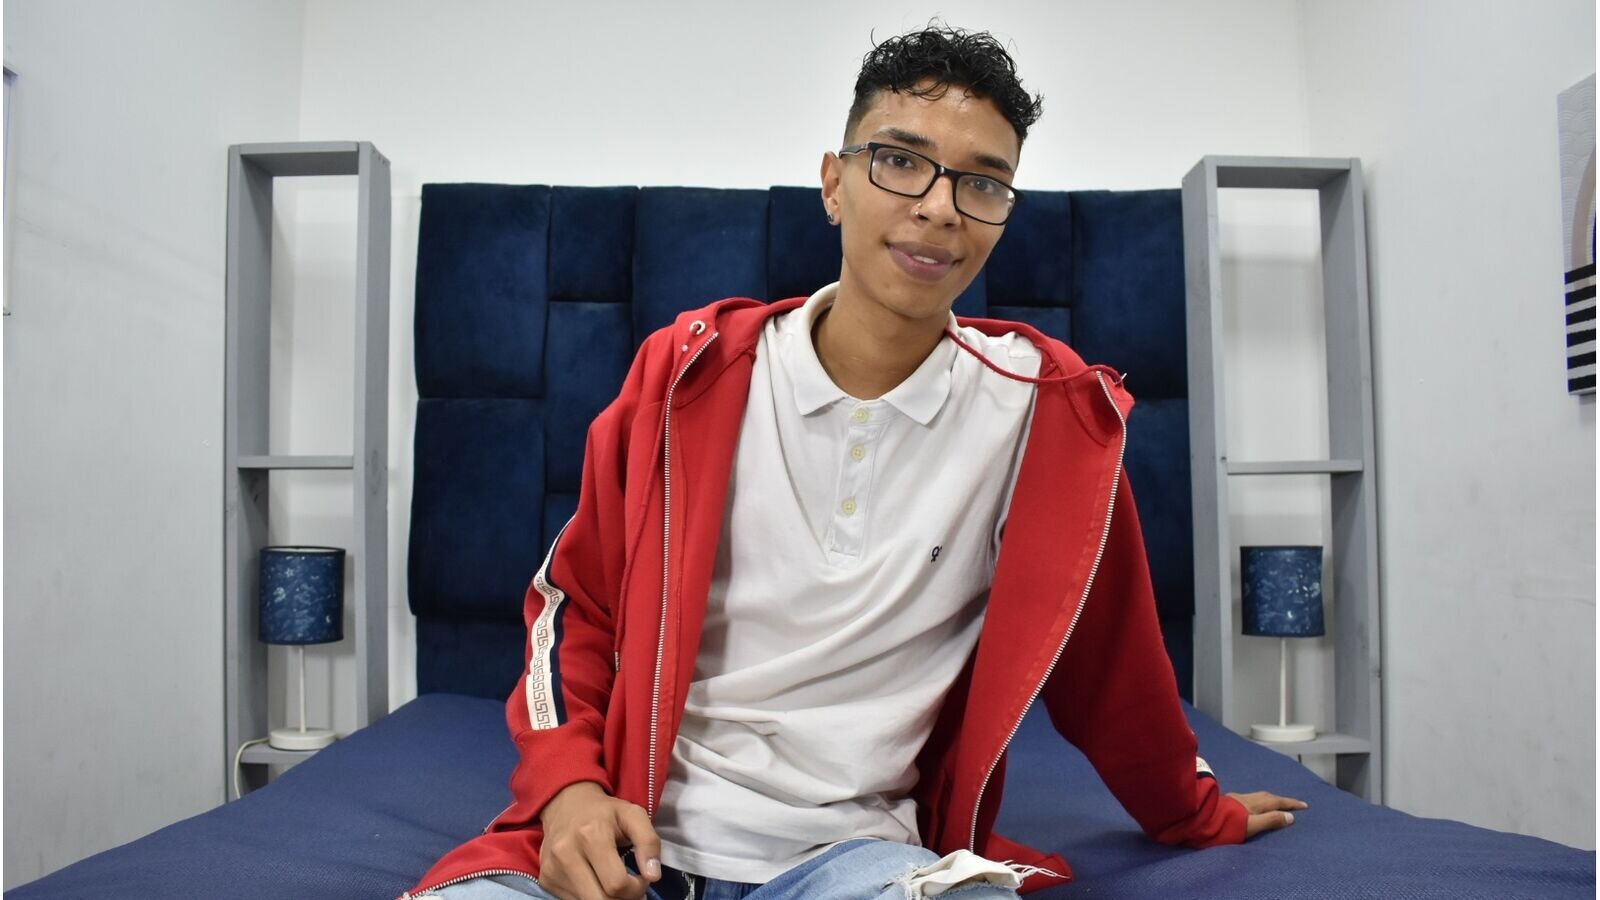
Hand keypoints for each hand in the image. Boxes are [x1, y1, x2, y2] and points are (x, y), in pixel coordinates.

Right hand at [537, 781, 661, 899]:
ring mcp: (553, 869)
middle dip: (622, 899)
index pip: (617, 884)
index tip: (641, 878)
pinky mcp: (546, 879)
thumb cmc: (604, 812)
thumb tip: (653, 875)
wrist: (565, 803)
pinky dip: (591, 896)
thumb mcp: (633, 815)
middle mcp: (567, 854)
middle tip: (630, 888)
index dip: (636, 889)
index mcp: (591, 836)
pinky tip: (596, 880)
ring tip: (613, 882)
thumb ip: (649, 842)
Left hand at [1228, 790, 1307, 838]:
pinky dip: (1258, 803)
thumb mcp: (1252, 826)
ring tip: (1275, 806)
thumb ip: (1270, 821)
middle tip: (1292, 804)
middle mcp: (1246, 798)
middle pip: (1268, 797)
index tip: (1305, 806)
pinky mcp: (1227, 803)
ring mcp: (1235, 799)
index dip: (1291, 803)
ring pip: (1257, 797)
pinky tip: (1253, 807)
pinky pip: (1249, 800)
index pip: (1277, 802)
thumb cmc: (1227, 825)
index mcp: (1255, 803)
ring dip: (1269, 800)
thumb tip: (1290, 817)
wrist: (1200, 819)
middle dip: (1281, 800)